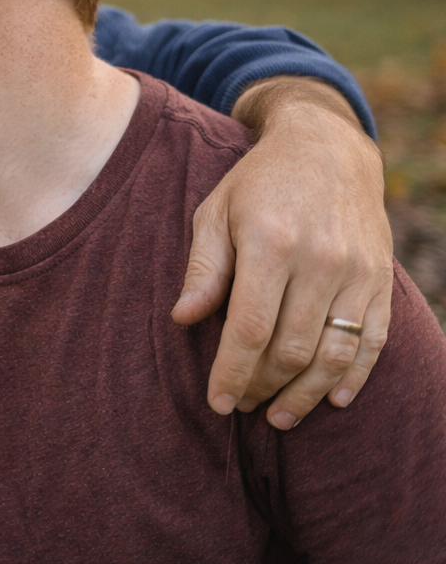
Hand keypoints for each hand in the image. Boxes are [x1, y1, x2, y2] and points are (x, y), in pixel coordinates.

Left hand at [171, 77, 390, 428]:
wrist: (327, 147)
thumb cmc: (258, 183)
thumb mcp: (216, 212)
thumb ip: (203, 267)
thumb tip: (182, 318)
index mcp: (271, 243)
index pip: (249, 329)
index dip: (232, 373)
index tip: (218, 403)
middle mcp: (320, 261)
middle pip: (291, 349)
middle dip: (263, 387)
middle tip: (242, 405)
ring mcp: (357, 272)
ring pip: (334, 353)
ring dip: (306, 394)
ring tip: (279, 416)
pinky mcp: (380, 280)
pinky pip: (373, 340)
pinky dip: (355, 375)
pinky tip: (333, 399)